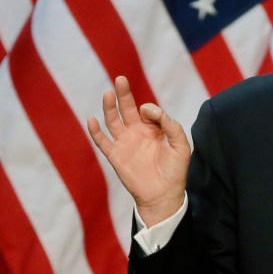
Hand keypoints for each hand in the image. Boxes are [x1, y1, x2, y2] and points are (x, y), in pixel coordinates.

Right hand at [87, 76, 190, 226]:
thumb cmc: (175, 170)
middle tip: (121, 79)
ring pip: (113, 121)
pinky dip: (95, 131)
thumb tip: (148, 110)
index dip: (150, 109)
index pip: (147, 111)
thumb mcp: (180, 145)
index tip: (152, 114)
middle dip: (123, 94)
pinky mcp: (115, 155)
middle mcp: (137, 133)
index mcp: (154, 129)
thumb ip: (171, 125)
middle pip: (127, 109)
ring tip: (108, 93)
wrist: (164, 194)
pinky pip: (102, 141)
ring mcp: (125, 143)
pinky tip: (91, 120)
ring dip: (109, 107)